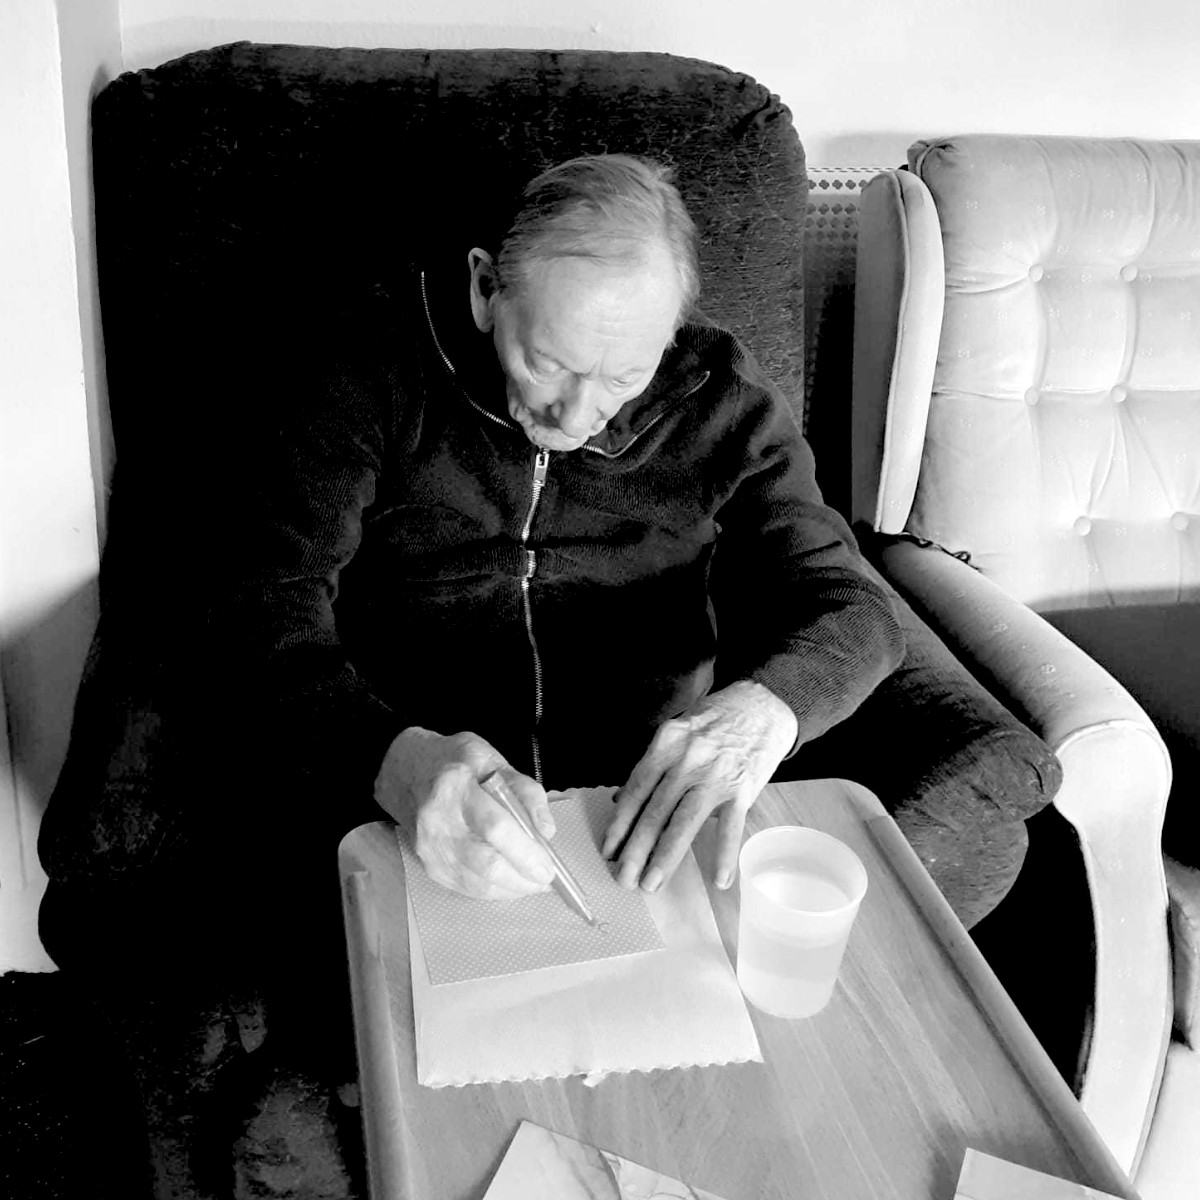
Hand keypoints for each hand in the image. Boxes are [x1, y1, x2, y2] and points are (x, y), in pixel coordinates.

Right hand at [374, 727, 555, 899]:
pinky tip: (509, 882)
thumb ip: (525, 791)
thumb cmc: (453, 762)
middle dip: (522, 878)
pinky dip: (494, 890)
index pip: (495, 826)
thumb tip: (545, 831)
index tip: (548, 865)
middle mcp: (438, 820)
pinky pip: (466, 887)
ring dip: (511, 888)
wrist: (405, 770)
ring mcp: (430, 846)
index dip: (525, 852)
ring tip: (532, 882)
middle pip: (485, 863)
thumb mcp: (493, 759)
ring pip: (477, 882)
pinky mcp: (429, 864)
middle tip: (545, 878)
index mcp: (457, 786)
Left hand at [601, 681, 797, 892]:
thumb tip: (622, 799)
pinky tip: (719, 878)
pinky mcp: (743, 788)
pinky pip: (731, 827)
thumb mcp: (678, 732)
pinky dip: (724, 855)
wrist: (764, 703)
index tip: (609, 848)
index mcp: (666, 744)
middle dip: (635, 849)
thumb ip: (652, 766)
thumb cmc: (717, 718)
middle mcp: (687, 760)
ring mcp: (716, 775)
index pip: (635, 789)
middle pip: (654, 811)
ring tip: (652, 882)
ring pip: (684, 822)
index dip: (619, 823)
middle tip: (623, 877)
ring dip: (665, 857)